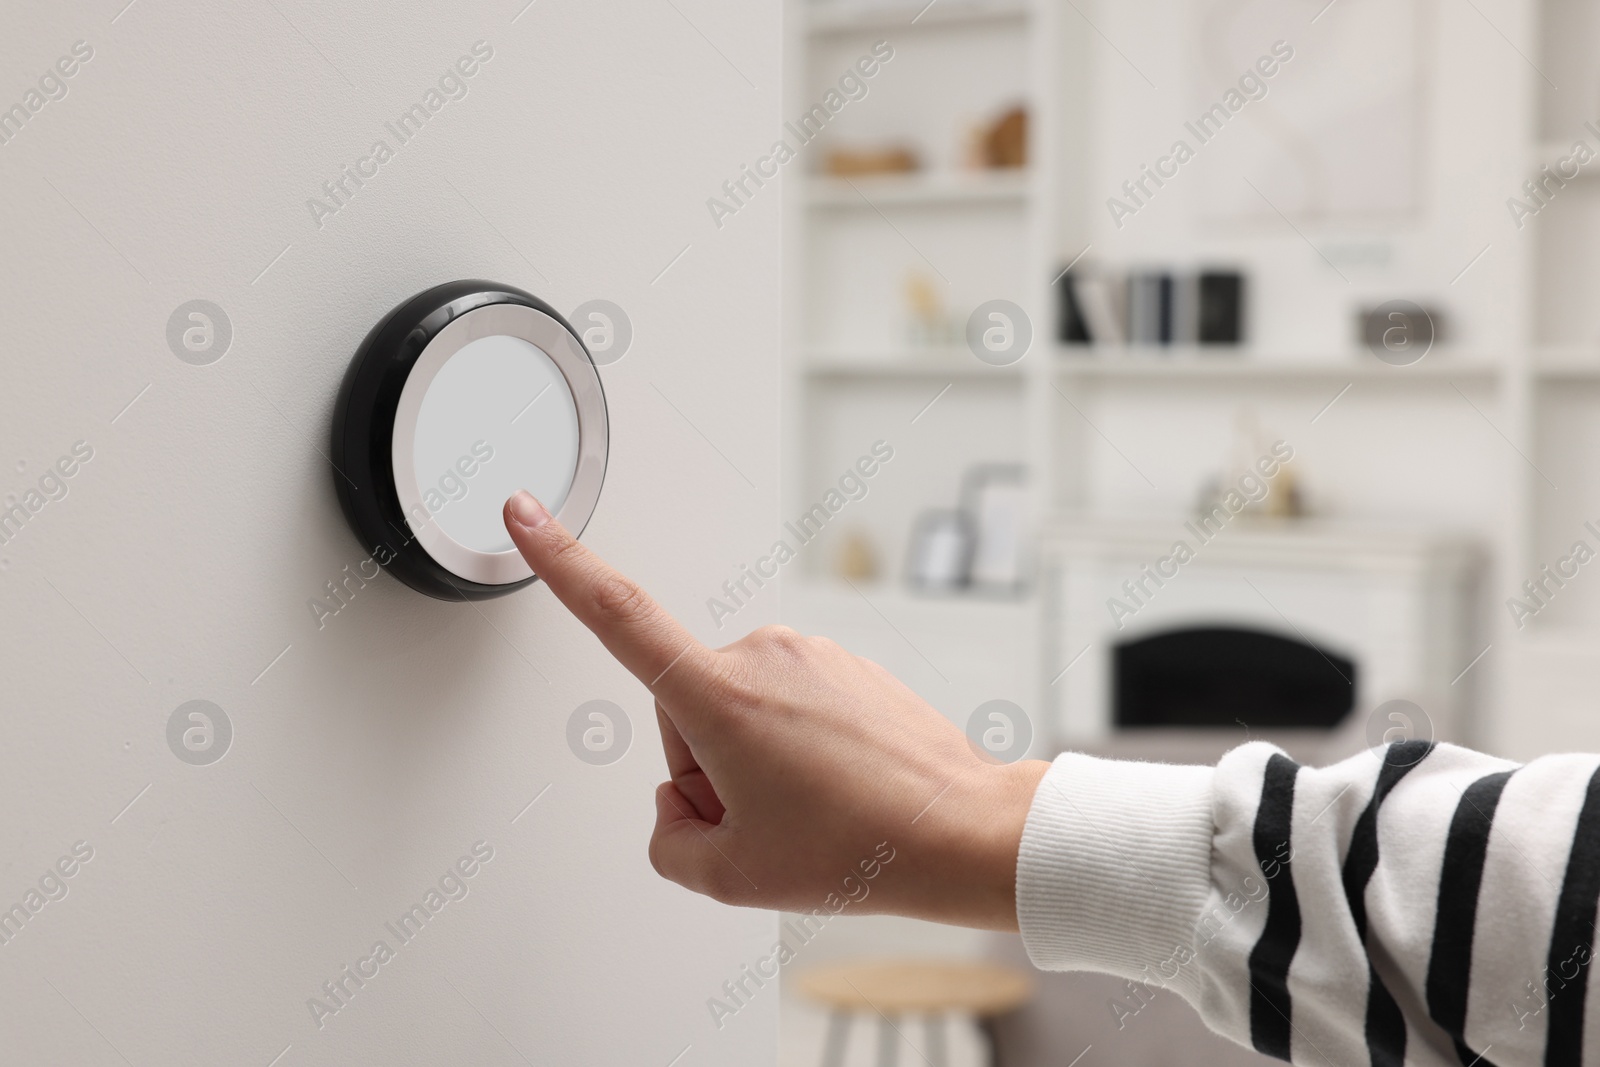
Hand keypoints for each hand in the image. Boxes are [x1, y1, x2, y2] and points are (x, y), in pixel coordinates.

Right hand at [503, 491, 1048, 929]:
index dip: (560, 562)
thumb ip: (668, 841)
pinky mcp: (842, 662)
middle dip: (705, 764)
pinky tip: (836, 787)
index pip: (618, 616)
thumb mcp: (731, 876)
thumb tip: (677, 804)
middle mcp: (761, 654)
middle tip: (766, 817)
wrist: (958, 828)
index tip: (526, 512)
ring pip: (736, 708)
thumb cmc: (860, 847)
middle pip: (683, 708)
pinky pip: (785, 704)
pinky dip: (794, 745)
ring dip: (752, 758)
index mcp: (720, 695)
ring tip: (813, 807)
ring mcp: (808, 654)